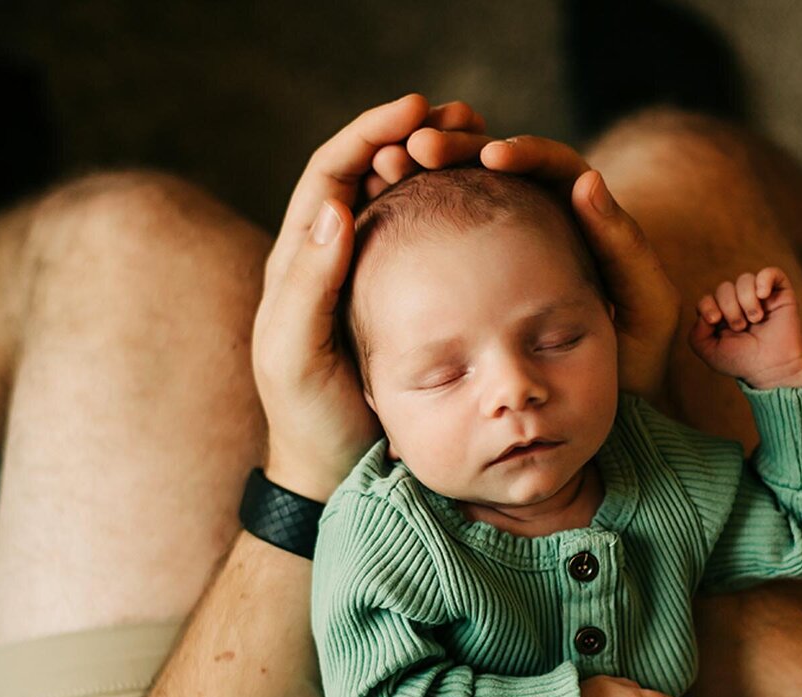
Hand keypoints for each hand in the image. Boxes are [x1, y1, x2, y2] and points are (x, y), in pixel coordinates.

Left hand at [252, 94, 487, 501]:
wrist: (338, 479)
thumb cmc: (313, 422)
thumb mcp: (296, 356)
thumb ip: (309, 286)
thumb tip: (338, 209)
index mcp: (302, 260)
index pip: (333, 171)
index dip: (371, 132)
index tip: (417, 112)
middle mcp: (339, 260)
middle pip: (375, 172)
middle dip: (416, 136)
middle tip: (465, 118)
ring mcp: (379, 281)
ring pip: (410, 202)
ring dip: (446, 167)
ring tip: (490, 146)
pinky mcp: (417, 307)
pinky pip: (438, 243)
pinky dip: (467, 214)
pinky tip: (505, 207)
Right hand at [400, 129, 680, 398]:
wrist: (607, 413)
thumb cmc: (637, 367)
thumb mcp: (646, 307)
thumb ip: (623, 247)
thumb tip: (585, 181)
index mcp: (587, 219)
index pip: (550, 166)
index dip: (521, 152)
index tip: (492, 155)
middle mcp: (544, 222)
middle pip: (497, 166)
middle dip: (458, 148)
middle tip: (420, 145)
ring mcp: (504, 247)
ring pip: (464, 194)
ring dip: (425, 174)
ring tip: (389, 163)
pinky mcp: (474, 277)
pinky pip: (443, 237)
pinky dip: (413, 218)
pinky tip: (380, 214)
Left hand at [688, 267, 801, 389]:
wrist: (772, 368)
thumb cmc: (742, 362)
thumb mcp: (710, 352)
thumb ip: (696, 334)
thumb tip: (705, 313)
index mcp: (721, 315)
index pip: (707, 298)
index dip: (707, 305)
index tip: (715, 321)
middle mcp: (739, 303)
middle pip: (724, 287)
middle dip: (729, 307)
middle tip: (740, 327)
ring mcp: (759, 297)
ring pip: (745, 279)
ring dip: (746, 300)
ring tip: (755, 319)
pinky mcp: (780, 294)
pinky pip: (771, 272)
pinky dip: (764, 279)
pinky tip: (763, 296)